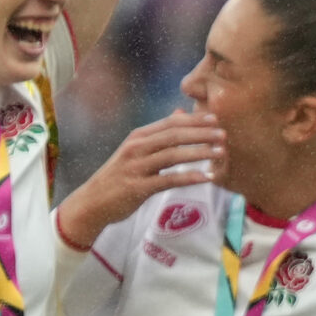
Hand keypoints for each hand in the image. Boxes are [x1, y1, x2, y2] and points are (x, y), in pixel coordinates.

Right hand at [56, 111, 224, 248]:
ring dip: (199, 153)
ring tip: (219, 153)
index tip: (215, 119)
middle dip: (201, 134)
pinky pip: (168, 180)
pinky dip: (189, 177)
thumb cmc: (118, 177)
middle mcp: (136, 148)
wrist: (93, 202)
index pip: (169, 123)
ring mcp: (136, 167)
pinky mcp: (138, 187)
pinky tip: (206, 178)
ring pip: (173, 155)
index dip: (193, 120)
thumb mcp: (134, 151)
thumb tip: (180, 114)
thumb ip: (158, 135)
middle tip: (223, 134)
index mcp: (137, 137)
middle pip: (173, 136)